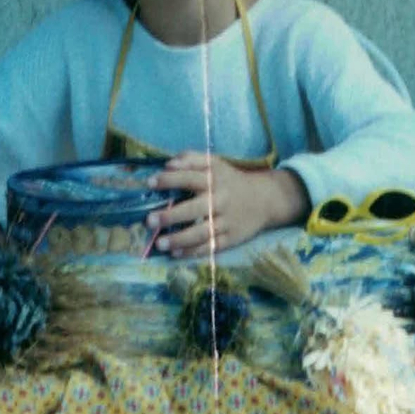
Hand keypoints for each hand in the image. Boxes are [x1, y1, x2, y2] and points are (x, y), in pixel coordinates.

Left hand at [145, 154, 308, 257]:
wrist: (265, 199)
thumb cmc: (230, 180)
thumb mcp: (215, 163)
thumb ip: (191, 159)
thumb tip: (167, 163)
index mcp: (214, 179)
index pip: (189, 178)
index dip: (170, 179)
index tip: (150, 183)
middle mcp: (220, 200)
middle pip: (194, 209)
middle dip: (171, 215)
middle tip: (150, 220)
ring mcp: (226, 221)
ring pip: (202, 232)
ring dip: (179, 239)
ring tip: (159, 243)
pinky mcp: (231, 238)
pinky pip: (210, 247)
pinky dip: (193, 252)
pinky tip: (176, 254)